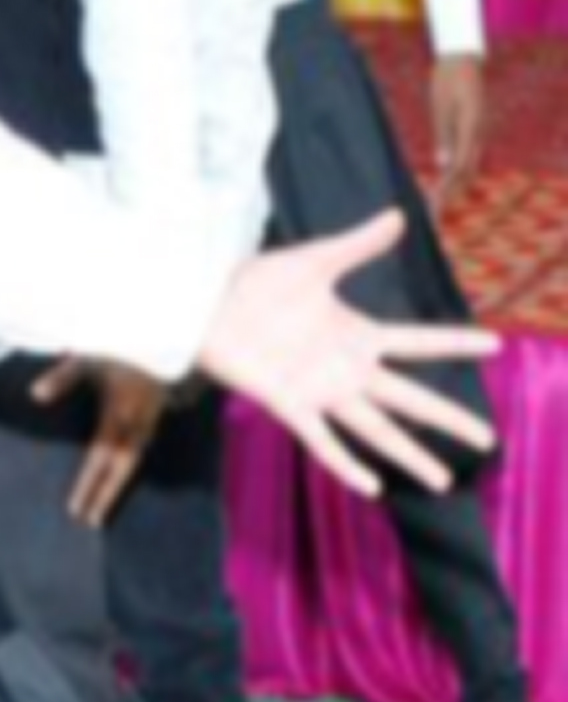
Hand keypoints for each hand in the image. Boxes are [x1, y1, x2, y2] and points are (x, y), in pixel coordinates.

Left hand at [29, 352, 168, 526]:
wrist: (165, 334)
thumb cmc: (120, 344)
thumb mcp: (87, 356)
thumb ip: (63, 377)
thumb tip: (36, 395)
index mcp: (119, 412)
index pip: (101, 457)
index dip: (89, 485)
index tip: (76, 509)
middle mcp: (137, 422)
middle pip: (120, 468)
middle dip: (105, 495)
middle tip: (90, 522)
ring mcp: (149, 420)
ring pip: (134, 461)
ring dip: (119, 484)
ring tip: (103, 508)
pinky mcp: (154, 415)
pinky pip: (141, 449)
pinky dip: (129, 467)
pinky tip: (120, 476)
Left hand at [196, 207, 496, 496]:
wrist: (205, 303)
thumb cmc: (255, 282)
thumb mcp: (313, 260)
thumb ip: (357, 245)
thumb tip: (397, 215)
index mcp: (357, 334)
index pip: (418, 341)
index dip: (454, 344)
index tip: (495, 346)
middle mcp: (347, 368)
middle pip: (409, 398)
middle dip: (447, 418)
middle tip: (485, 441)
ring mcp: (320, 390)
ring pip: (376, 429)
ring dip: (409, 453)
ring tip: (442, 479)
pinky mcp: (289, 404)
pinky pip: (322, 442)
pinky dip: (345, 463)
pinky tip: (373, 486)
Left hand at [428, 52, 487, 201]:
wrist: (461, 59)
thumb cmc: (447, 80)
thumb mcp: (441, 107)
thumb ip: (444, 136)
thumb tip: (444, 165)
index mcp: (471, 128)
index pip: (460, 165)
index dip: (448, 187)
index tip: (435, 203)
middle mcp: (478, 133)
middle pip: (466, 171)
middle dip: (451, 192)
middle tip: (435, 212)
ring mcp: (478, 132)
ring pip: (468, 165)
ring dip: (455, 184)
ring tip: (439, 203)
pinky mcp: (473, 130)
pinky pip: (467, 155)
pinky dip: (457, 171)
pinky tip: (446, 181)